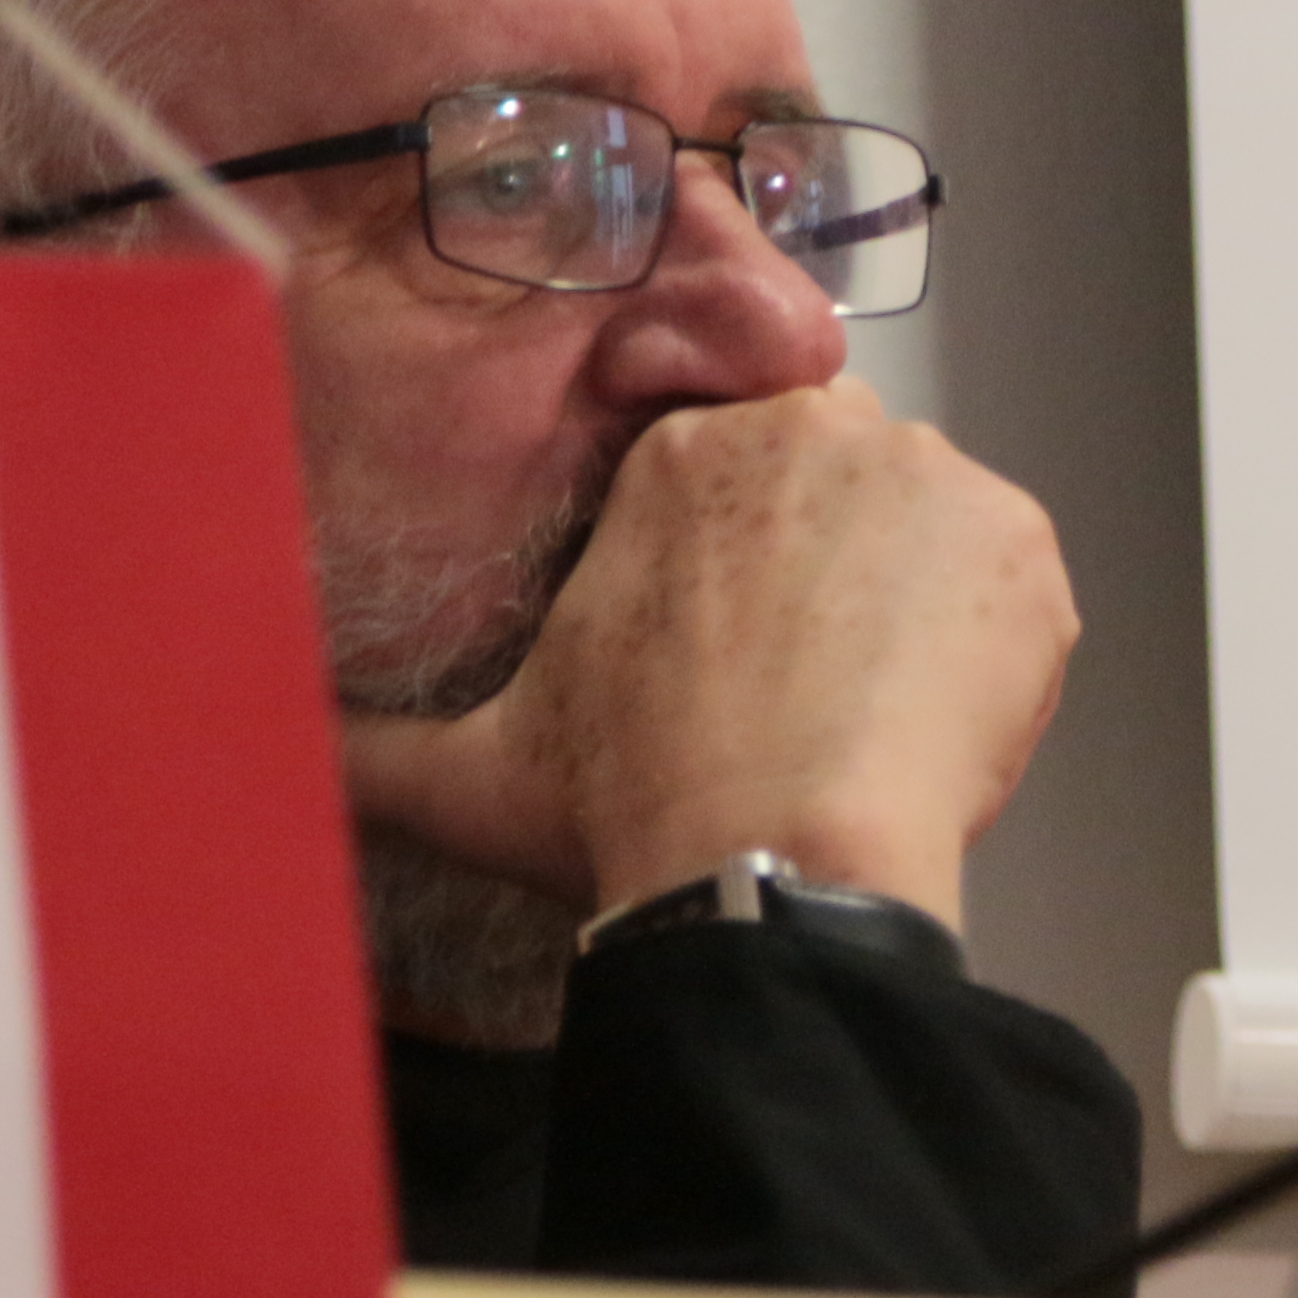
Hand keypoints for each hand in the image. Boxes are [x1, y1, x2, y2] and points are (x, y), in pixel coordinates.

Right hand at [339, 382, 1078, 917]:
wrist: (773, 866)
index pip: (746, 479)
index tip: (749, 661)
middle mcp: (808, 432)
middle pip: (846, 490)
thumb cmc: (632, 808)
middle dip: (837, 579)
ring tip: (869, 718)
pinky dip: (996, 652)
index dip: (756, 580)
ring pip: (932, 530)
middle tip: (812, 695)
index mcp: (682, 453)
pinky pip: (1016, 583)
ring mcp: (925, 477)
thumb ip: (367, 742)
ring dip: (916, 610)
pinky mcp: (1017, 542)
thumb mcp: (468, 770)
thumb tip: (280, 748)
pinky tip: (933, 721)